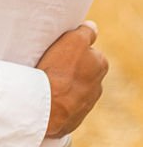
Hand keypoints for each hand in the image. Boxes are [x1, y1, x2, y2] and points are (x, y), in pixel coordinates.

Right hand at [36, 21, 108, 137]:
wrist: (46, 107)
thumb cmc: (60, 71)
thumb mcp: (74, 41)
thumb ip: (86, 32)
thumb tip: (92, 27)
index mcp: (100, 65)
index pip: (87, 49)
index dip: (72, 47)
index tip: (60, 48)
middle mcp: (97, 85)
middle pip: (81, 69)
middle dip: (69, 66)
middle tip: (52, 62)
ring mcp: (86, 104)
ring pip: (73, 87)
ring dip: (63, 84)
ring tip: (46, 79)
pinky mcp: (73, 119)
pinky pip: (64, 104)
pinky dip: (57, 99)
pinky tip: (46, 94)